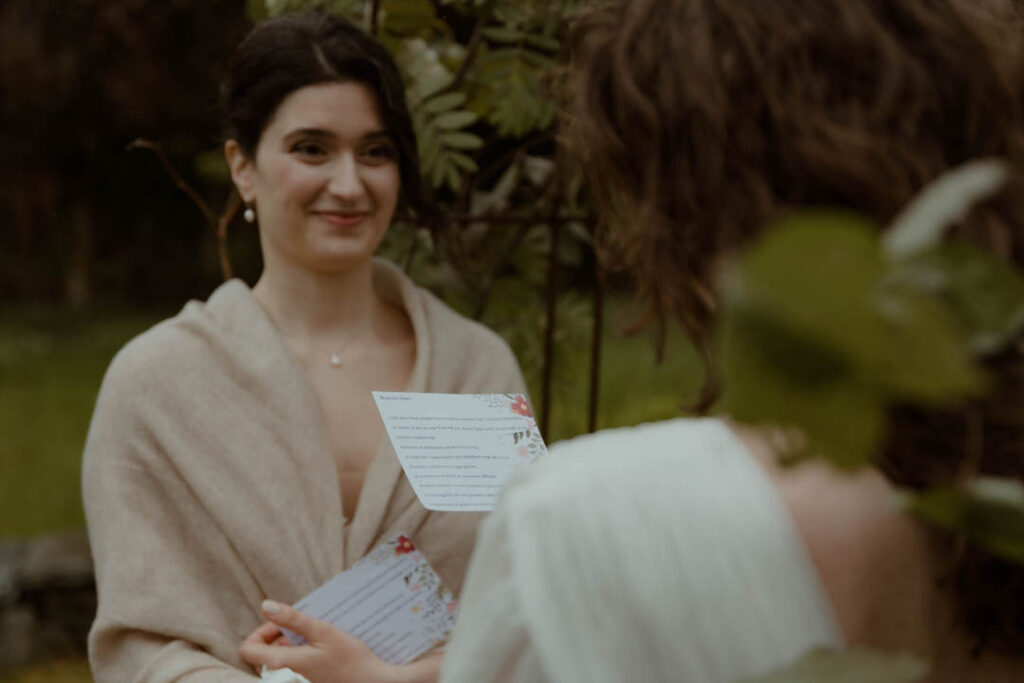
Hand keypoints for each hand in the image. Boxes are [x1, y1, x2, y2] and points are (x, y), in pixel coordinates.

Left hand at [240, 600, 399, 682]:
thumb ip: (292, 619)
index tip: (281, 624)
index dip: (260, 632)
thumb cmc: (350, 659)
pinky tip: (322, 647)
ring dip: (292, 644)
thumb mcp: (322, 631)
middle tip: (302, 627)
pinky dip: (302, 653)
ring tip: (315, 636)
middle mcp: (284, 675)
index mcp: (282, 663)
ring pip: (279, 658)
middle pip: (264, 653)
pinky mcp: (306, 680)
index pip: (248, 649)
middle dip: (279, 635)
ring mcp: (295, 680)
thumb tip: (266, 605)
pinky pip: (293, 665)